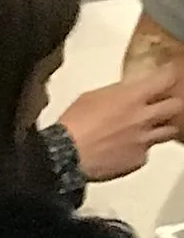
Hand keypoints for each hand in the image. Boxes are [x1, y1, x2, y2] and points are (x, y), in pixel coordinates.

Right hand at [56, 68, 183, 181]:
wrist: (65, 155)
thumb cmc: (73, 125)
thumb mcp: (91, 97)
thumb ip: (115, 94)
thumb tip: (122, 94)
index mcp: (132, 97)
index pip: (165, 79)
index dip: (168, 77)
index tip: (167, 77)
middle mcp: (144, 117)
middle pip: (177, 106)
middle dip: (171, 104)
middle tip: (163, 105)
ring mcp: (144, 140)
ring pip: (168, 132)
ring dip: (160, 128)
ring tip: (147, 129)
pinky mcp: (137, 160)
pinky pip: (145, 153)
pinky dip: (138, 151)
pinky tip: (124, 150)